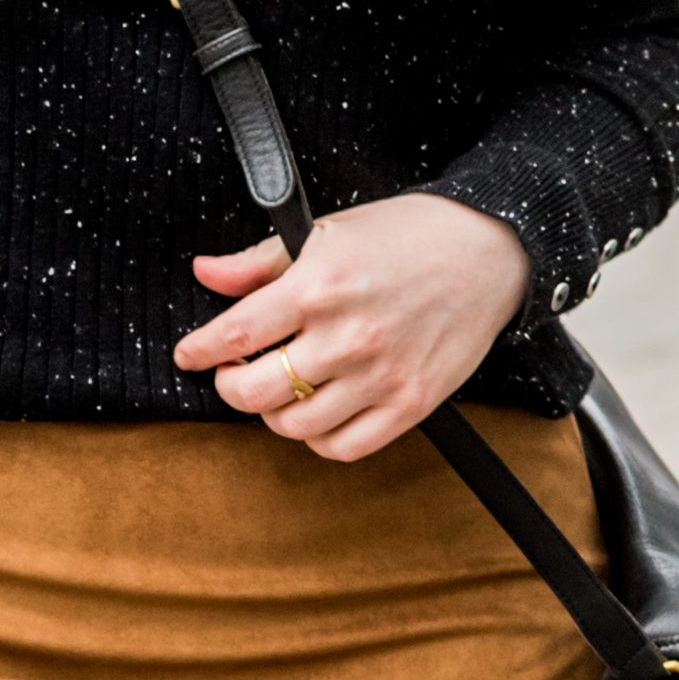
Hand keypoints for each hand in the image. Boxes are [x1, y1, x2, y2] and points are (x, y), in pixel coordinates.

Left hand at [175, 191, 533, 461]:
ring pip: (293, 426)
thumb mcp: (326, 232)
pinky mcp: (410, 404)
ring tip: (278, 388)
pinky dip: (317, 439)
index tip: (190, 354)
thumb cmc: (408, 236)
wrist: (489, 250)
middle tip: (235, 370)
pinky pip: (343, 447)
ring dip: (272, 412)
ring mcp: (381, 375)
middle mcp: (348, 335)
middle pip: (255, 390)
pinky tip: (316, 412)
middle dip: (230, 384)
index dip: (200, 350)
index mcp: (320, 285)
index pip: (236, 333)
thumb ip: (259, 261)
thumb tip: (206, 274)